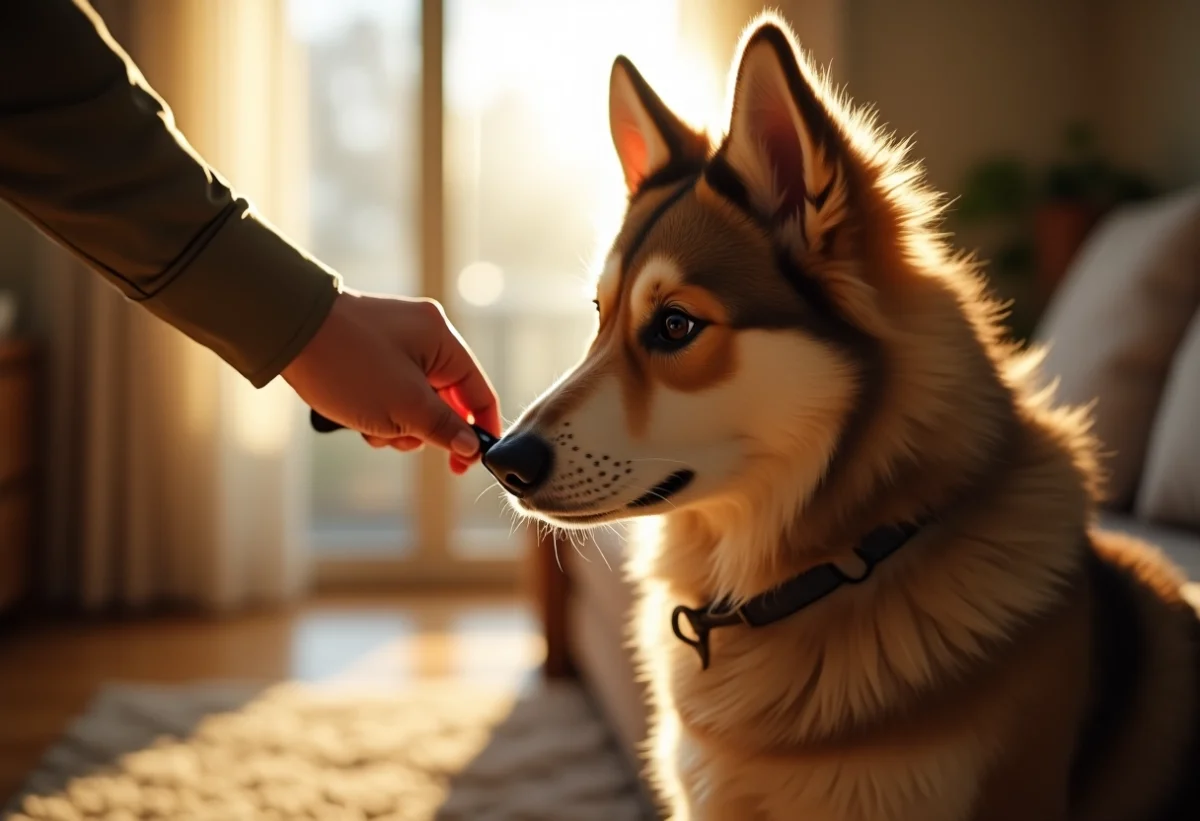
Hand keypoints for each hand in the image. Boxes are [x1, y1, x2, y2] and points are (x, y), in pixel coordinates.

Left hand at [281, 289, 500, 473]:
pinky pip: (390, 392)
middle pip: (446, 400)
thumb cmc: (348, 363)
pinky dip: (380, 412)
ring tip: (374, 429)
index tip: (468, 465)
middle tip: (404, 441)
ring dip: (399, 425)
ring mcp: (395, 344)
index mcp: (443, 340)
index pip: (479, 392)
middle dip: (426, 429)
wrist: (285, 331)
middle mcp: (424, 337)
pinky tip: (359, 421)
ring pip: (415, 401)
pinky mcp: (370, 354)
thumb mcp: (404, 405)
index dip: (479, 431)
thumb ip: (444, 428)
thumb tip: (471, 448)